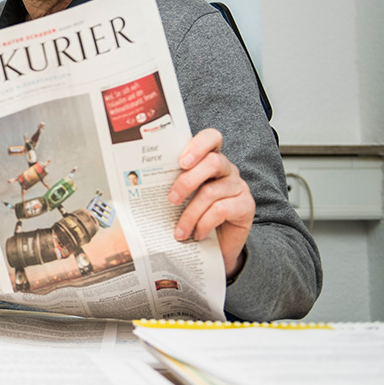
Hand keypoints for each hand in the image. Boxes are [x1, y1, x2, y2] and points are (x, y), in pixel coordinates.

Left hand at [168, 128, 254, 277]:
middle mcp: (227, 169)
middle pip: (212, 162)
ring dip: (190, 214)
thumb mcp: (180, 198)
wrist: (216, 246)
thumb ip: (168, 185)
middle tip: (171, 199)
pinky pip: (221, 210)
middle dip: (187, 181)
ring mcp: (239, 186)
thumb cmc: (193, 216)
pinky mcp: (247, 206)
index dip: (198, 145)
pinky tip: (196, 234)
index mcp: (209, 160)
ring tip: (179, 231)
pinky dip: (204, 223)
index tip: (181, 162)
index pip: (211, 138)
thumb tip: (136, 180)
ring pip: (211, 191)